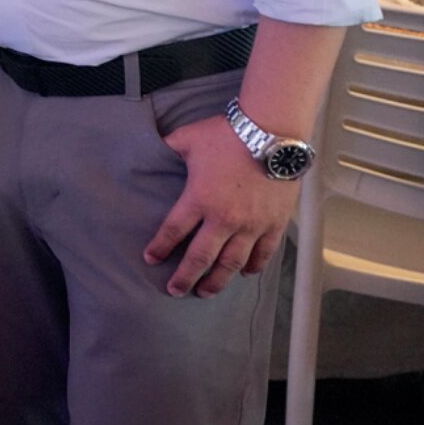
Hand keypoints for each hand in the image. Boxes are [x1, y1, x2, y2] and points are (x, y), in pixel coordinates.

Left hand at [143, 114, 297, 296]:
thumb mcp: (188, 138)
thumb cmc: (227, 134)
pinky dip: (253, 267)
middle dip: (186, 277)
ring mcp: (251, 225)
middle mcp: (224, 219)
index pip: (173, 231)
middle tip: (175, 291)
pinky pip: (262, 254)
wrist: (271, 133)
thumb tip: (149, 145)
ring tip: (206, 291)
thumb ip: (167, 147)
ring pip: (232, 263)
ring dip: (218, 280)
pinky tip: (244, 274)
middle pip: (201, 258)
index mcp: (198, 199)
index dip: (160, 247)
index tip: (151, 259)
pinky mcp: (274, 224)